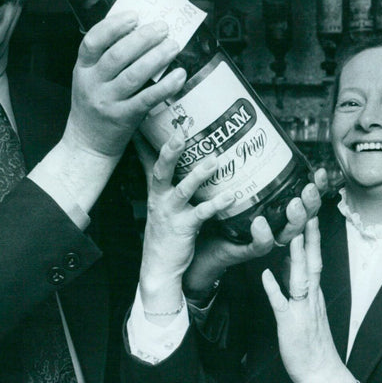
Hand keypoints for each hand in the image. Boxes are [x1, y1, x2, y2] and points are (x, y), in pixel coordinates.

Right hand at [63, 12, 186, 160]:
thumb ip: (105, 58)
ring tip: (173, 45)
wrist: (87, 145)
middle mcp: (93, 84)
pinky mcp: (124, 118)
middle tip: (163, 28)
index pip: (92, 41)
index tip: (134, 16)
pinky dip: (165, 86)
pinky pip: (147, 99)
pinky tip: (179, 75)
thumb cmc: (93, 106)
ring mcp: (108, 102)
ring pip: (133, 76)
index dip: (113, 26)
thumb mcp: (89, 79)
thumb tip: (140, 30)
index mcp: (82, 69)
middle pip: (117, 56)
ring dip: (156, 58)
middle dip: (142, 38)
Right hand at [136, 130, 234, 316]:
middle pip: (160, 168)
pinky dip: (216, 204)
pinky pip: (201, 214)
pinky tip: (232, 196)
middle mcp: (159, 198)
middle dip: (170, 149)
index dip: (149, 138)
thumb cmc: (165, 232)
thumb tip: (167, 157)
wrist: (159, 268)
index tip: (150, 114)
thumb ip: (166, 179)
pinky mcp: (183, 229)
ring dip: (198, 174)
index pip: (149, 158)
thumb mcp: (160, 202)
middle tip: (181, 130)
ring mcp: (170, 213)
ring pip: (182, 189)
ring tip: (215, 159)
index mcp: (156, 189)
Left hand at [183, 168, 327, 298]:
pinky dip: (263, 235)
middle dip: (311, 202)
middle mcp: (277, 223)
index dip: (317, 187)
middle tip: (308, 188)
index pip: (304, 197)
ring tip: (293, 204)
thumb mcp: (238, 184)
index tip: (319, 172)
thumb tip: (252, 133)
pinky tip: (260, 222)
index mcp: (278, 207)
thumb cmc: (221, 210)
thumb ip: (248, 165)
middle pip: (304, 215)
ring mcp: (265, 237)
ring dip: (295, 218)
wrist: (203, 239)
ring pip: (289, 232)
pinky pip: (261, 245)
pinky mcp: (248, 249)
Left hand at [261, 217, 356, 382]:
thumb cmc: (311, 339)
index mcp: (313, 290)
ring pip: (301, 278)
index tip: (308, 208)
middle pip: (312, 260)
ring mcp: (302, 309)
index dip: (311, 232)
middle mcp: (311, 295)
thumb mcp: (305, 304)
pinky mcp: (291, 324)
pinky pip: (282, 304)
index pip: (314, 255)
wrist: (321, 372)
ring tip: (293, 235)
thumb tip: (288, 259)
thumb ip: (297, 281)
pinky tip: (266, 275)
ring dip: (298, 257)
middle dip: (309, 235)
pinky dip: (275, 289)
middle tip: (306, 210)